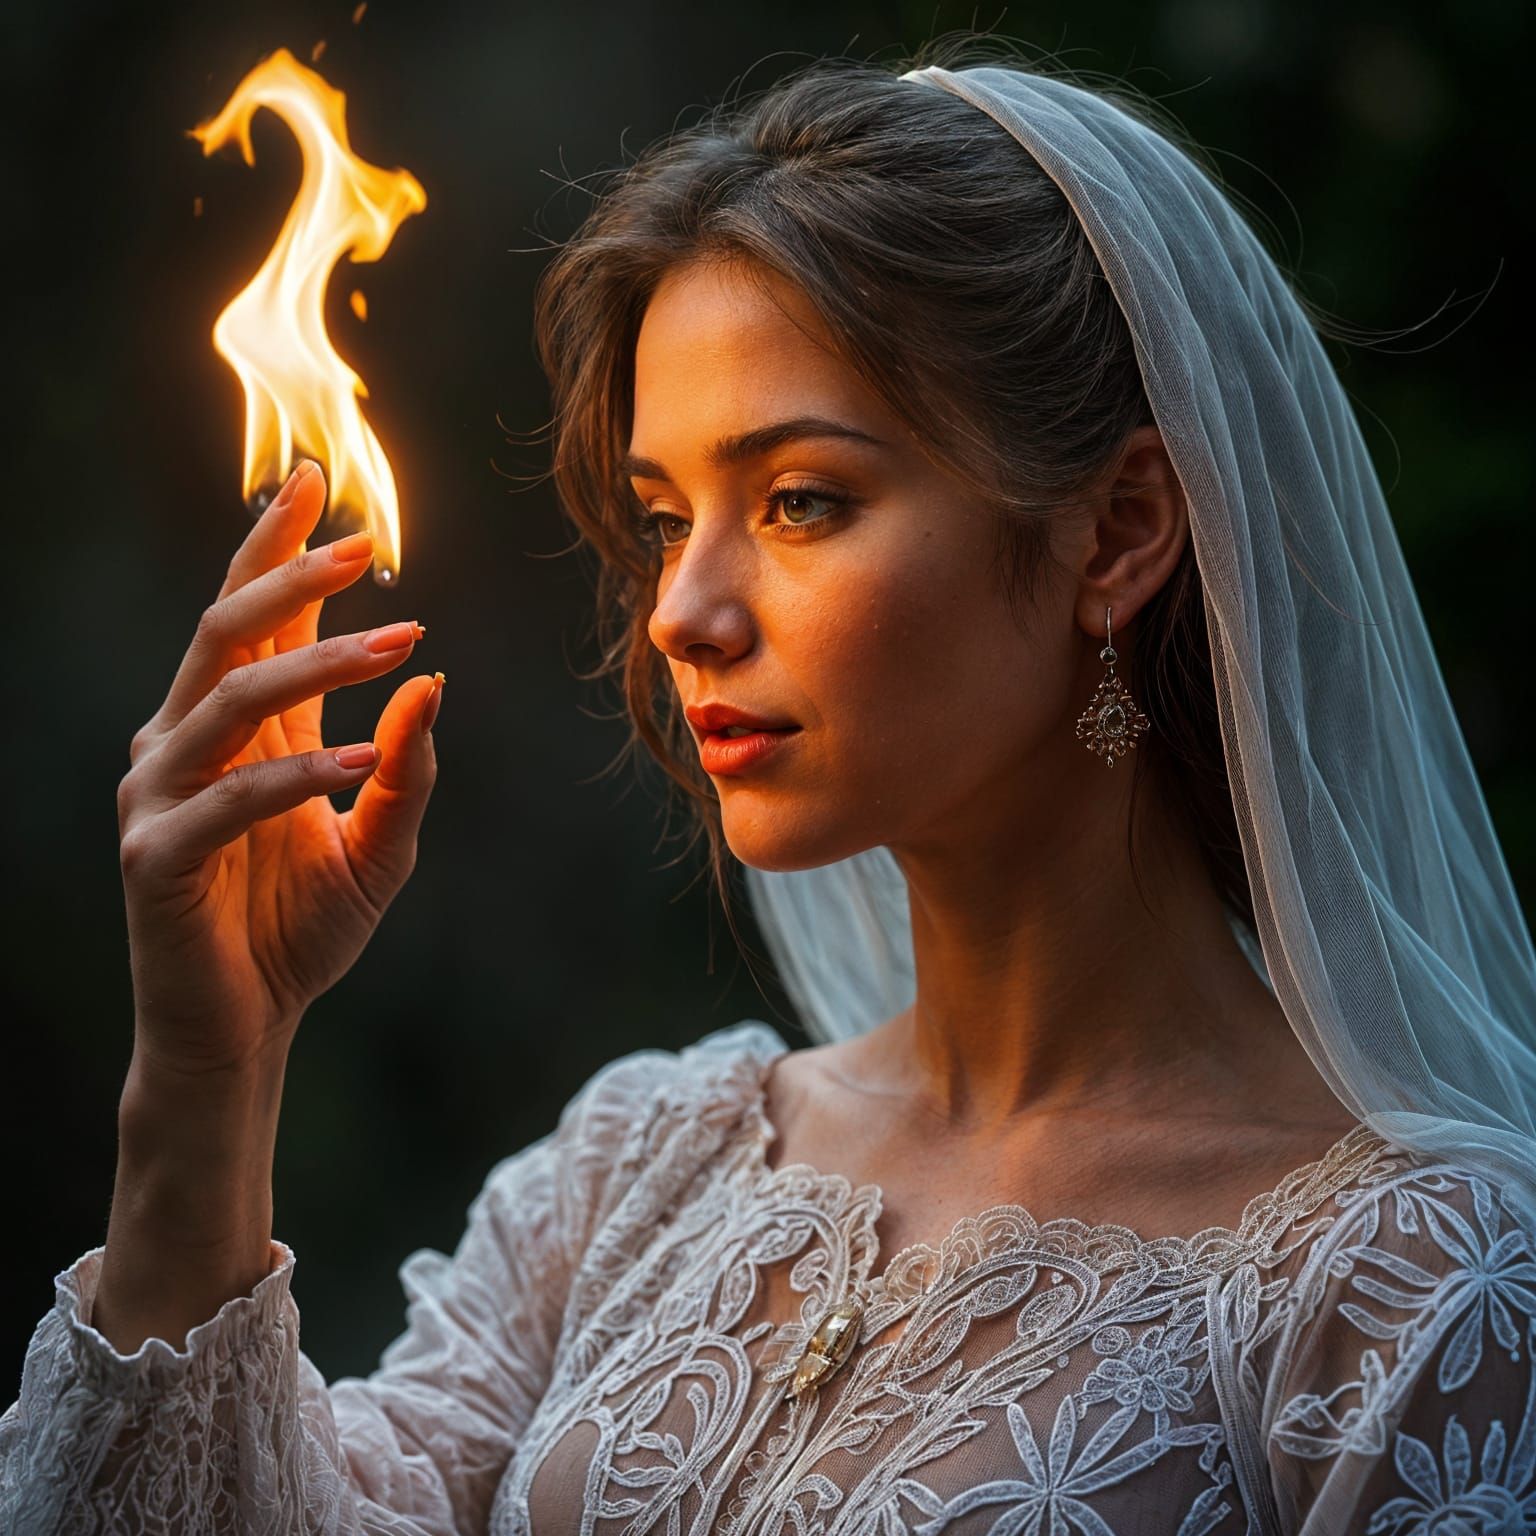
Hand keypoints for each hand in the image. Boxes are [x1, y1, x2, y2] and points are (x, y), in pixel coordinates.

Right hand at [116, 461, 443, 1078]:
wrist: (247, 1026)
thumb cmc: (301, 930)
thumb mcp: (378, 843)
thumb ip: (402, 767)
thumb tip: (431, 681)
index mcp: (240, 731)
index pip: (253, 618)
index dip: (279, 548)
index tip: (320, 481)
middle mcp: (190, 744)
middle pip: (228, 630)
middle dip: (291, 575)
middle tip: (363, 540)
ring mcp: (163, 794)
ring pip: (229, 696)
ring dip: (315, 662)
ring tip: (399, 642)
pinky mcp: (156, 854)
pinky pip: (230, 797)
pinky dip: (296, 775)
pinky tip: (358, 763)